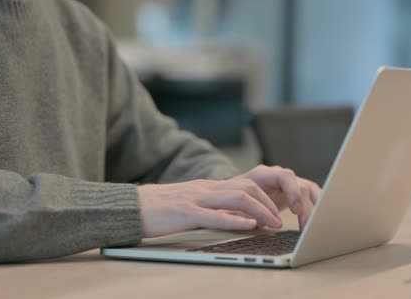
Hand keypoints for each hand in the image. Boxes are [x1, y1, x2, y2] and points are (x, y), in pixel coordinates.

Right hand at [137, 178, 282, 237]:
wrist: (131, 207)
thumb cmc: (159, 209)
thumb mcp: (191, 205)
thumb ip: (212, 209)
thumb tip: (236, 219)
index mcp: (207, 188)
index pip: (244, 185)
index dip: (264, 197)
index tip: (275, 211)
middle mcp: (205, 190)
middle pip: (246, 188)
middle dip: (268, 203)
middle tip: (279, 219)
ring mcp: (196, 199)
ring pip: (237, 199)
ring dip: (260, 211)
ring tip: (272, 223)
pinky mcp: (185, 213)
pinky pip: (215, 215)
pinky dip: (235, 220)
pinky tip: (249, 225)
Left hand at [239, 165, 321, 229]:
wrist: (232, 196)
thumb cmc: (232, 201)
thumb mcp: (235, 206)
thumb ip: (245, 212)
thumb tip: (258, 222)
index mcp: (263, 175)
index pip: (285, 176)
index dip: (293, 192)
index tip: (296, 210)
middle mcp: (278, 176)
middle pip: (301, 186)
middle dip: (306, 208)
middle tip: (306, 227)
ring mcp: (287, 184)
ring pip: (309, 191)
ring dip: (314, 209)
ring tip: (312, 228)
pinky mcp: (293, 193)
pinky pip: (310, 197)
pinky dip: (316, 208)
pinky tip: (317, 222)